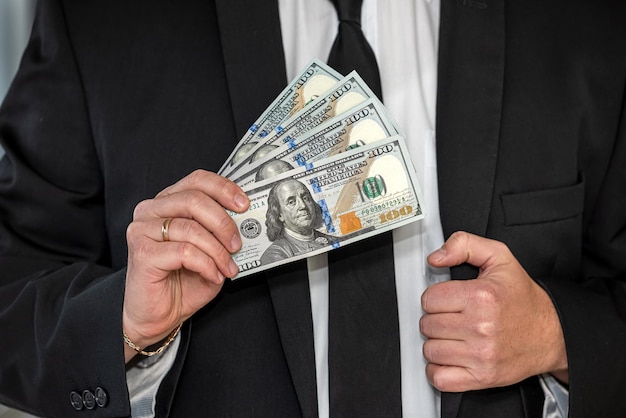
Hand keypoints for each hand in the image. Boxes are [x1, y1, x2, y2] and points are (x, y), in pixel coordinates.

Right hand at [122, 170, 248, 360]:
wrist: (156, 315)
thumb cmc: (181, 281)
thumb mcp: (210, 251)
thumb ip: (220, 233)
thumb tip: (245, 223)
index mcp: (168, 203)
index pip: (197, 180)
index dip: (223, 188)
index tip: (244, 204)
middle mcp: (151, 211)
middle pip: (194, 199)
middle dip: (223, 222)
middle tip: (237, 243)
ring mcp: (142, 230)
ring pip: (191, 228)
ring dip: (217, 250)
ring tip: (227, 267)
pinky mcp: (141, 252)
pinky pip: (184, 251)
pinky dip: (206, 264)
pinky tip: (212, 275)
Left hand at [420, 231, 568, 391]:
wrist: (552, 333)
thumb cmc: (522, 298)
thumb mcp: (499, 258)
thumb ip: (464, 245)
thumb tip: (436, 257)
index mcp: (482, 296)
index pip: (429, 299)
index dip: (436, 297)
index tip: (449, 299)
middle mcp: (481, 327)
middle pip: (427, 325)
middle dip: (436, 319)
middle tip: (454, 317)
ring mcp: (481, 355)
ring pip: (430, 351)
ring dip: (437, 344)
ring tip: (454, 336)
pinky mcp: (482, 377)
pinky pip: (440, 378)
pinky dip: (439, 370)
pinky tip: (451, 357)